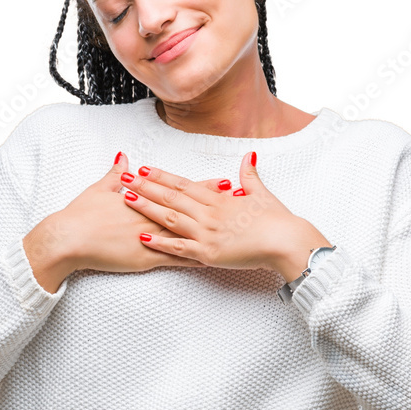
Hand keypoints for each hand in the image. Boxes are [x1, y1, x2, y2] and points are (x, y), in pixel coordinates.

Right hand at [28, 152, 233, 277]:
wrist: (68, 239)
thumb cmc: (80, 214)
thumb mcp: (99, 189)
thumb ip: (115, 174)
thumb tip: (124, 159)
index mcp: (143, 200)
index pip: (180, 192)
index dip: (204, 187)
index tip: (223, 182)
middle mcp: (151, 217)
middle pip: (191, 211)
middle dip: (218, 206)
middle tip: (241, 202)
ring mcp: (150, 238)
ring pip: (189, 234)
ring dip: (212, 232)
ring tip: (234, 230)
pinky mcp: (145, 258)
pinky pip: (175, 260)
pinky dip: (194, 258)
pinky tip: (212, 259)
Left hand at [119, 152, 331, 275]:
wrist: (286, 241)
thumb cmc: (277, 220)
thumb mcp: (262, 193)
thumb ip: (249, 176)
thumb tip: (248, 156)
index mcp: (219, 199)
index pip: (184, 184)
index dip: (162, 176)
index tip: (144, 168)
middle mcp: (209, 213)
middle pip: (171, 197)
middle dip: (145, 186)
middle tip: (124, 178)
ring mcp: (207, 233)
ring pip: (170, 218)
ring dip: (146, 208)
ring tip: (126, 199)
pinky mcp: (208, 253)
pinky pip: (179, 248)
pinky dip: (160, 243)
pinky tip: (142, 237)